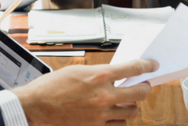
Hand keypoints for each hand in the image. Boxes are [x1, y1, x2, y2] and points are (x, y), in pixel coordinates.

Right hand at [13, 59, 157, 125]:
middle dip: (145, 88)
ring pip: (131, 112)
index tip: (152, 65)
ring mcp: (101, 114)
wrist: (35, 107)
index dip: (147, 66)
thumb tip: (115, 75)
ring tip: (128, 101)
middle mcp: (104, 96)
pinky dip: (120, 120)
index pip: (133, 68)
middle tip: (144, 85)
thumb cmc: (51, 87)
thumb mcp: (77, 71)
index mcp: (99, 76)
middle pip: (139, 93)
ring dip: (132, 105)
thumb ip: (99, 73)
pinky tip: (116, 115)